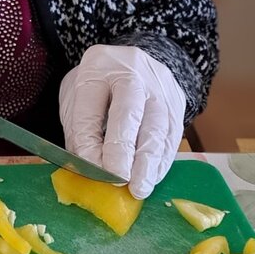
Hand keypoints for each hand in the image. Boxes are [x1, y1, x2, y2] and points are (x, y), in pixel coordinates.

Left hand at [59, 44, 185, 198]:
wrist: (134, 65)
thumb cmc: (99, 87)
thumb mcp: (77, 98)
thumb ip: (80, 131)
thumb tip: (88, 168)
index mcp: (98, 67)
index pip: (91, 104)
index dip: (89, 139)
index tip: (90, 167)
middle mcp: (132, 72)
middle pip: (129, 111)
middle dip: (123, 149)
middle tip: (118, 179)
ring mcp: (159, 88)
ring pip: (156, 128)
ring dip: (147, 163)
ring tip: (138, 188)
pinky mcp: (177, 105)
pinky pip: (171, 137)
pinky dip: (160, 162)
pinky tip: (150, 178)